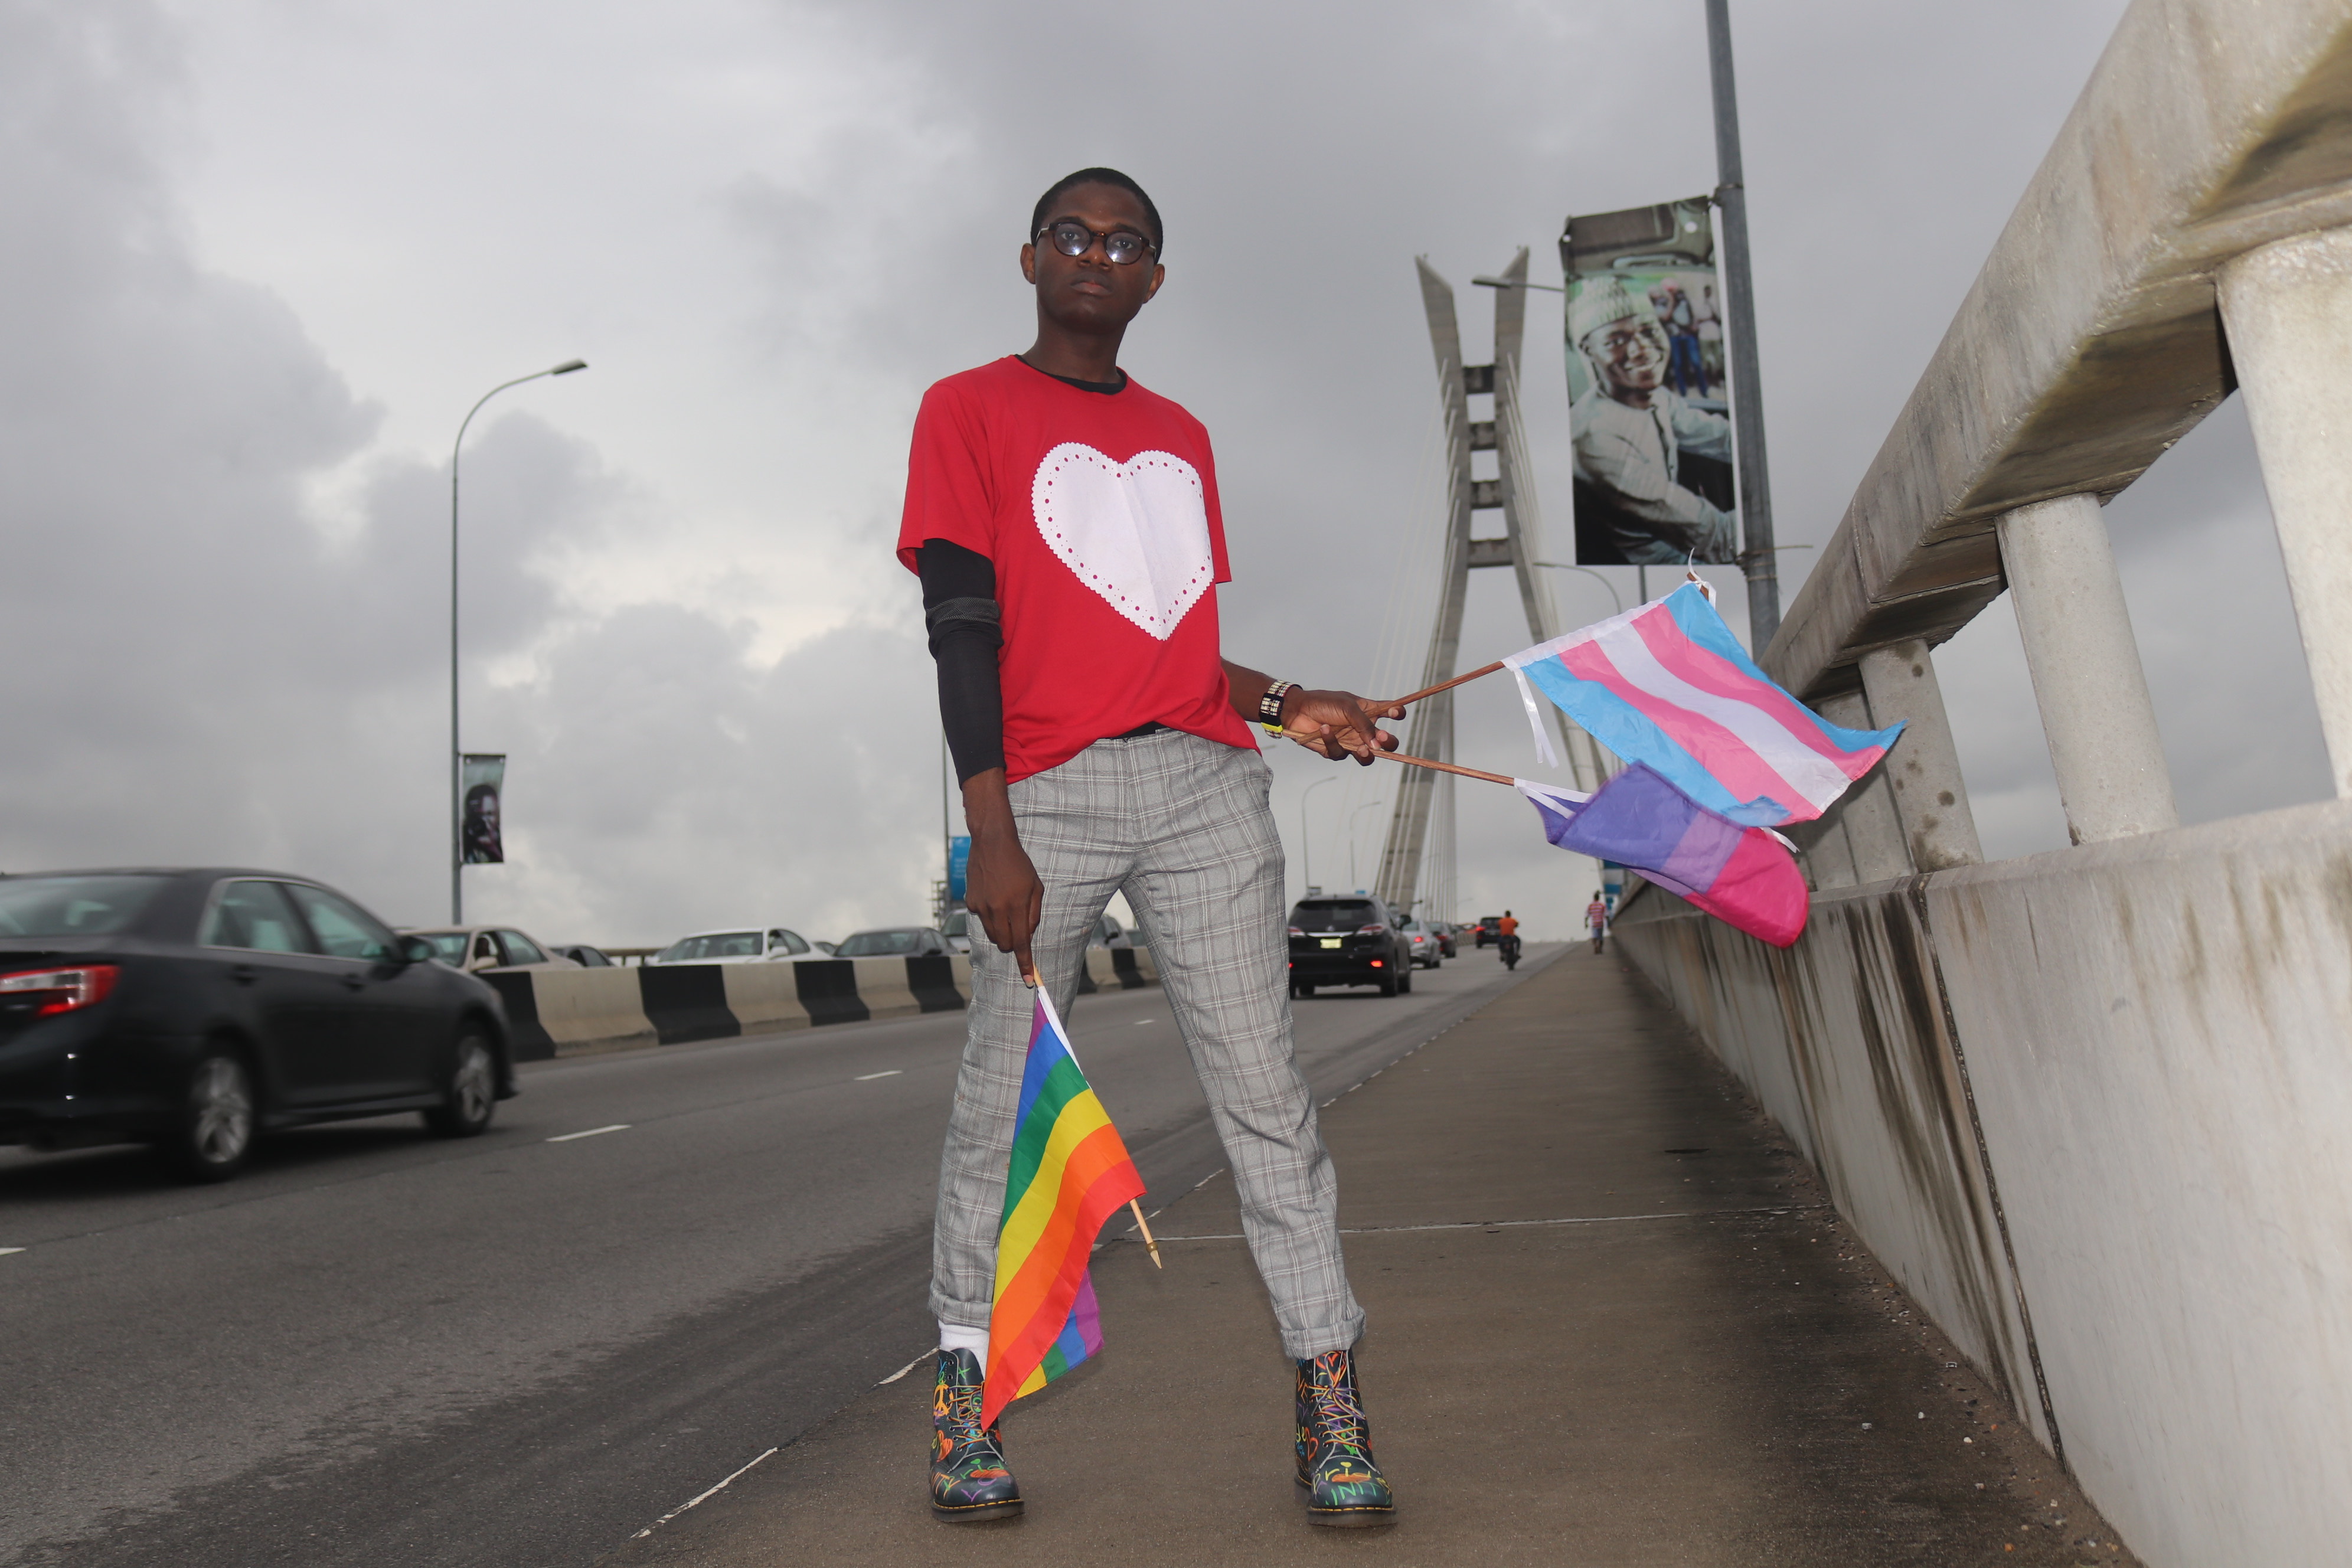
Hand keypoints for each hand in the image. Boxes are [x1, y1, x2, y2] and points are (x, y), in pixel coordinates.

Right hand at [960, 769, 1041, 979]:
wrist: (991, 843)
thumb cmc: (1018, 864)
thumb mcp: (1035, 887)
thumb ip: (1033, 914)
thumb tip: (1028, 936)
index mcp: (1016, 906)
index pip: (1022, 943)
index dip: (1025, 964)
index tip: (1028, 980)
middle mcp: (997, 910)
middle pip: (1005, 944)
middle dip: (1014, 944)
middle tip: (1018, 927)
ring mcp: (981, 907)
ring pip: (993, 934)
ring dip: (1002, 930)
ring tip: (1007, 907)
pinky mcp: (971, 902)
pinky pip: (983, 919)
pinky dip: (990, 916)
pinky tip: (994, 895)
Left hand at [1279, 688, 1403, 765]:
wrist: (1296, 711)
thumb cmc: (1323, 703)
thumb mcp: (1347, 707)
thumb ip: (1365, 723)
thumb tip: (1376, 745)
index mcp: (1368, 712)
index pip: (1389, 713)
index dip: (1397, 713)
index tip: (1397, 713)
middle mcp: (1361, 729)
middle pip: (1385, 743)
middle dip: (1388, 743)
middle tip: (1381, 739)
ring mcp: (1349, 742)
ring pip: (1367, 757)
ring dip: (1366, 754)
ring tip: (1362, 749)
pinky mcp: (1335, 751)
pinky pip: (1340, 753)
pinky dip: (1331, 741)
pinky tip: (1324, 729)